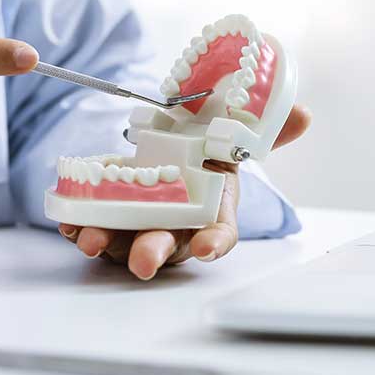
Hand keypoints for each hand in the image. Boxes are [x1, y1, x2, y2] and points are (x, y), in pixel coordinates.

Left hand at [57, 104, 311, 279]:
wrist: (172, 153)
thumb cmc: (207, 156)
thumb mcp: (236, 138)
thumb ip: (267, 131)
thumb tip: (305, 113)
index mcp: (212, 210)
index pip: (219, 234)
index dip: (213, 243)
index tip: (205, 249)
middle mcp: (177, 226)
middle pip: (168, 247)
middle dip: (154, 254)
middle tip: (143, 261)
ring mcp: (141, 227)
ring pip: (125, 244)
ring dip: (108, 244)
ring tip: (90, 239)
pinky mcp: (110, 220)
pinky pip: (95, 231)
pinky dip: (80, 230)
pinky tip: (69, 225)